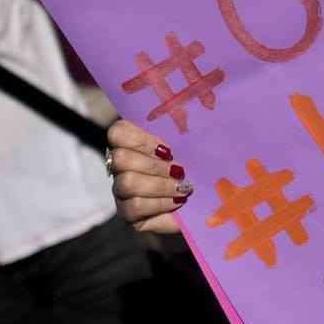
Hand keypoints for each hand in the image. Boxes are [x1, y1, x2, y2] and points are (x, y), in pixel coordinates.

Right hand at [107, 119, 190, 234]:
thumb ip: (181, 131)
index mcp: (131, 142)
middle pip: (120, 158)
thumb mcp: (190, 145)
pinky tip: (177, 201)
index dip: (141, 139)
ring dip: (160, 185)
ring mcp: (121, 190)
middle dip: (154, 165)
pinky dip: (160, 203)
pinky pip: (134, 206)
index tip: (168, 150)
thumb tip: (185, 110)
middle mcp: (120, 166)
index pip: (117, 132)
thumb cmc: (196, 167)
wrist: (205, 202)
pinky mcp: (127, 213)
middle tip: (178, 170)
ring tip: (182, 187)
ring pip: (127, 182)